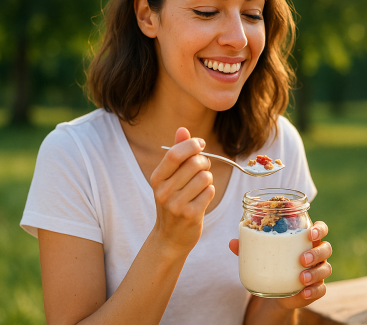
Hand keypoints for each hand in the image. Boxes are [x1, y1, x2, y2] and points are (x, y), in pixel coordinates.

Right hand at [151, 127, 214, 253]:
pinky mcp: (191, 215)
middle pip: (195, 163)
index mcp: (157, 178)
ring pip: (205, 177)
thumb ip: (177, 153)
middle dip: (204, 163)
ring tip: (200, 187)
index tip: (201, 144)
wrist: (170, 238)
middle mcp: (164, 191)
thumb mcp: (169, 178)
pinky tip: (202, 199)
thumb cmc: (172, 202)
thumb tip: (183, 129)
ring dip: (208, 179)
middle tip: (202, 170)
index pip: (174, 154)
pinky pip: (210, 192)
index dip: (191, 145)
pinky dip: (210, 192)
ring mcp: (176, 204)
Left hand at [228, 221, 332, 308]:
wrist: (275, 286)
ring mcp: (318, 271)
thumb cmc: (271, 261)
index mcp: (305, 239)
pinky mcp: (316, 289)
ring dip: (315, 273)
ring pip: (325, 269)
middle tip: (302, 259)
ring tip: (301, 278)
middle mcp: (316, 253)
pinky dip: (314, 291)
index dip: (319, 229)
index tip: (310, 233)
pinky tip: (303, 293)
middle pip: (326, 248)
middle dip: (316, 253)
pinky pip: (321, 289)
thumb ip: (249, 247)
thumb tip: (232, 242)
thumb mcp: (261, 252)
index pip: (320, 228)